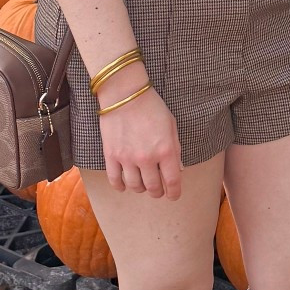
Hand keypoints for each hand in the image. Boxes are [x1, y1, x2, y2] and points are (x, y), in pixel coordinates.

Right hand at [99, 82, 183, 198]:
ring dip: (140, 188)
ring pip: (135, 186)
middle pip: (153, 188)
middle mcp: (147, 158)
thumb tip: (178, 169)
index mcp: (166, 150)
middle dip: (158, 192)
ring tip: (142, 184)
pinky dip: (120, 186)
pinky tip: (124, 185)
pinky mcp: (111, 155)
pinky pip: (115, 180)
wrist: (125, 94)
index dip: (174, 193)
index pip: (172, 182)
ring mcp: (127, 158)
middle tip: (158, 190)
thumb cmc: (152, 107)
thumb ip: (175, 149)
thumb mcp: (171, 126)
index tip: (173, 196)